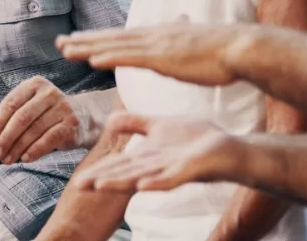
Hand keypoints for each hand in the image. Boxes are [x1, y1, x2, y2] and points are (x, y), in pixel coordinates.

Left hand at [0, 76, 82, 163]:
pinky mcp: (71, 123)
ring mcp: (63, 107)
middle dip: (6, 138)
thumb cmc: (45, 114)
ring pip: (34, 130)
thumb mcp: (25, 110)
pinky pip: (49, 139)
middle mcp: (49, 92)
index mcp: (34, 84)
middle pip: (22, 117)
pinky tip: (25, 159)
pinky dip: (35, 150)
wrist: (82, 116)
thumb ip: (4, 117)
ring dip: (18, 148)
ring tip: (7, 160)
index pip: (10, 103)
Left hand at [56, 23, 254, 86]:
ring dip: (88, 48)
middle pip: (111, 38)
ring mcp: (156, 45)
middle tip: (58, 43)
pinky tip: (92, 60)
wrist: (239, 47)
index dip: (99, 38)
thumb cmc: (222, 50)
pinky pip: (130, 58)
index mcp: (159, 35)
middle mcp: (152, 36)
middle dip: (83, 41)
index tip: (78, 40)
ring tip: (65, 51)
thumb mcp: (196, 38)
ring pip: (114, 46)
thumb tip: (182, 19)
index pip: (123, 36)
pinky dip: (109, 57)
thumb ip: (184, 31)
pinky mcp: (162, 57)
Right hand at [75, 112, 242, 192]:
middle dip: (103, 180)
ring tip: (101, 186)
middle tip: (80, 186)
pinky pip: (171, 178)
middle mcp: (156, 167)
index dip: (98, 170)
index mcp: (148, 157)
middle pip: (125, 174)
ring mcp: (172, 170)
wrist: (229, 147)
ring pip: (142, 177)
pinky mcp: (189, 171)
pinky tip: (143, 186)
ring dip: (122, 183)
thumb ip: (134, 124)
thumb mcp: (158, 126)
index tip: (77, 180)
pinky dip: (156, 182)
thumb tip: (109, 120)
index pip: (118, 164)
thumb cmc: (196, 140)